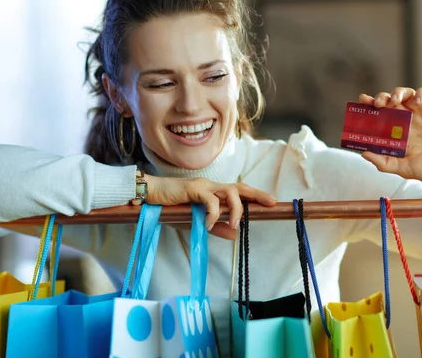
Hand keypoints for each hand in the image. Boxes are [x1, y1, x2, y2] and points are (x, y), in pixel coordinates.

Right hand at [145, 175, 276, 239]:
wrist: (150, 197)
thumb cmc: (171, 208)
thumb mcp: (196, 222)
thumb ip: (215, 227)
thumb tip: (234, 235)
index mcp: (214, 193)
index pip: (238, 192)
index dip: (255, 196)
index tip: (270, 203)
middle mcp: (212, 186)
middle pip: (240, 187)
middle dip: (257, 195)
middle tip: (271, 203)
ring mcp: (204, 186)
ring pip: (230, 192)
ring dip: (237, 209)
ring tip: (235, 225)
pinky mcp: (194, 189)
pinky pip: (210, 200)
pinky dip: (213, 214)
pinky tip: (208, 225)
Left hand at [359, 87, 421, 185]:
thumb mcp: (404, 169)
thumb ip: (384, 162)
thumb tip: (363, 153)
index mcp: (398, 133)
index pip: (380, 115)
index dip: (370, 106)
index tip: (361, 102)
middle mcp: (409, 121)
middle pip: (391, 101)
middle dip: (381, 98)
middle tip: (377, 104)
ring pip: (407, 93)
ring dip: (398, 92)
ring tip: (395, 100)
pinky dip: (421, 92)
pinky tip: (417, 101)